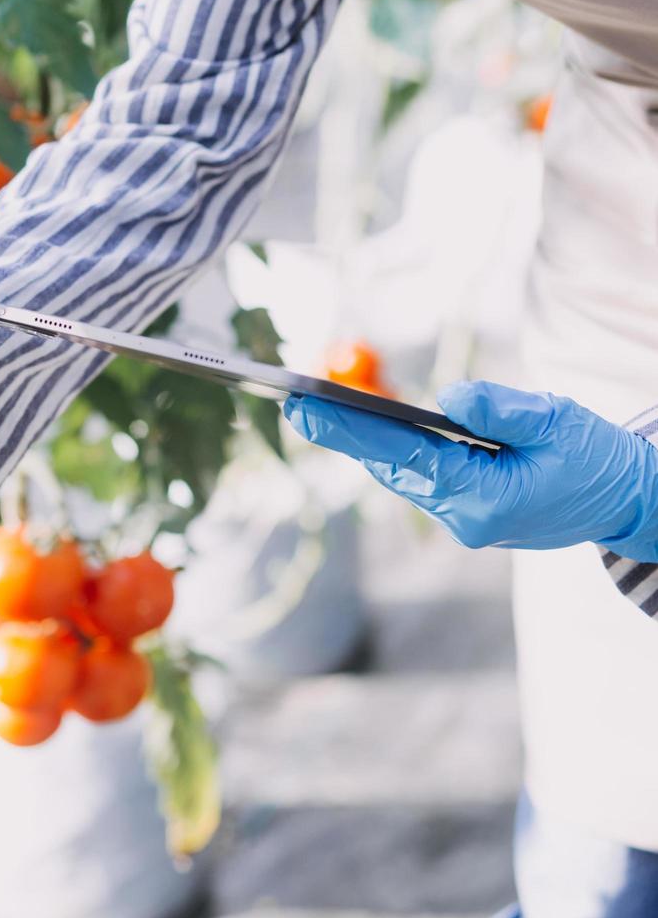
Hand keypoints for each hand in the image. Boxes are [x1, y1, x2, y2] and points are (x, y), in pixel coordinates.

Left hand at [283, 380, 657, 559]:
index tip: (305, 410)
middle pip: (392, 466)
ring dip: (364, 442)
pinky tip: (364, 430)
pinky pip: (422, 477)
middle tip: (294, 402)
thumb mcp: (558, 422)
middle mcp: (463, 517)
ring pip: (403, 473)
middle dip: (345, 434)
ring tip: (316, 411)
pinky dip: (394, 452)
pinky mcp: (467, 512)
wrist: (626, 501)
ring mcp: (463, 519)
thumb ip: (503, 410)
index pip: (404, 455)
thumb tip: (450, 398)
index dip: (350, 430)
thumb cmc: (596, 459)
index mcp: (483, 499)